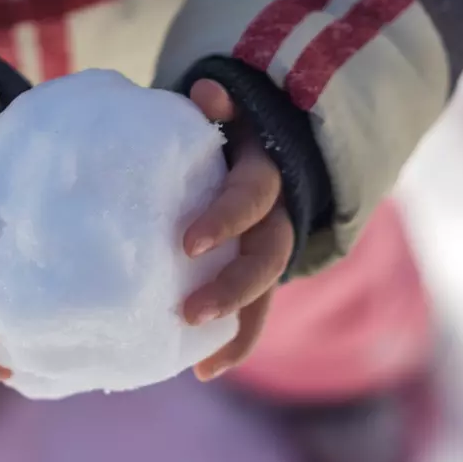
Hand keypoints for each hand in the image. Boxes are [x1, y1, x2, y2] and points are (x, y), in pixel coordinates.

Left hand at [183, 79, 293, 380]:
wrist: (255, 142)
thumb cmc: (215, 132)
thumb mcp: (219, 113)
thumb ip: (213, 107)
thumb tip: (210, 91)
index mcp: (259, 172)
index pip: (250, 196)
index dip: (226, 219)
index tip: (188, 245)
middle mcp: (274, 214)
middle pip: (267, 255)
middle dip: (232, 288)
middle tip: (188, 313)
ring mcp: (267, 248)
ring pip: (266, 292)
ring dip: (236, 327)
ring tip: (202, 366)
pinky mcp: (256, 274)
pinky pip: (254, 313)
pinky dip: (234, 342)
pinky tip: (204, 370)